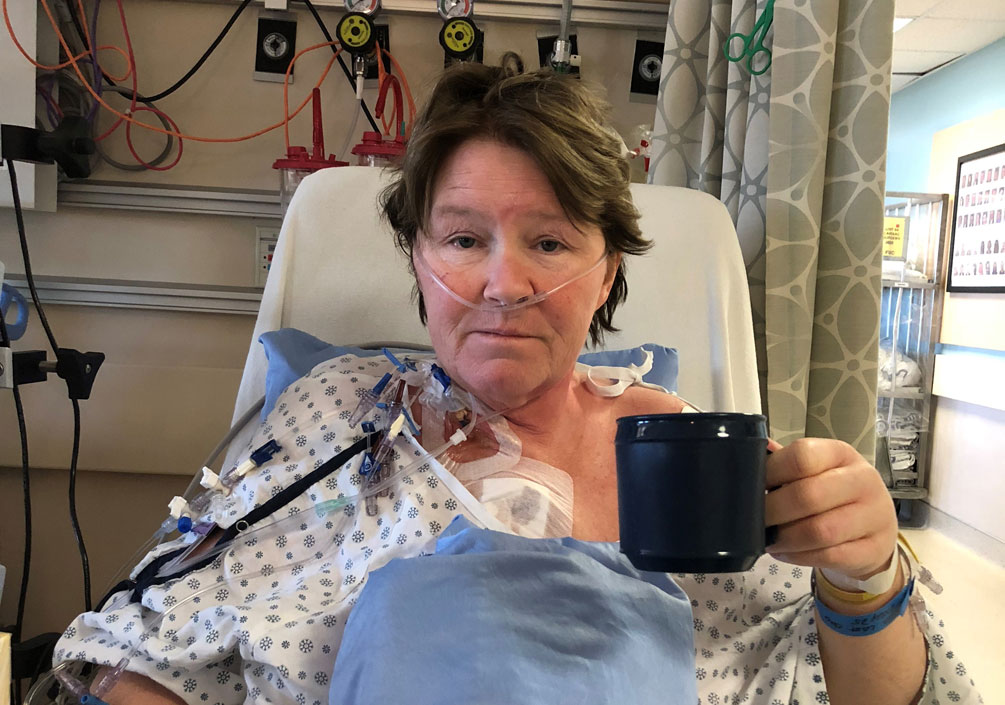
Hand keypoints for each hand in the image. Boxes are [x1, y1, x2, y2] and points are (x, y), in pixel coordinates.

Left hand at [764, 438, 897, 579]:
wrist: (876, 529)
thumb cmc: (835, 495)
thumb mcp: (818, 471)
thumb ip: (787, 464)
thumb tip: (754, 454)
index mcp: (841, 454)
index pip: (803, 456)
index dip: (771, 472)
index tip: (753, 486)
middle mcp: (863, 481)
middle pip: (808, 495)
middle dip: (773, 511)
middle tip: (756, 519)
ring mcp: (873, 516)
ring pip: (819, 531)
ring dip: (785, 538)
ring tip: (769, 539)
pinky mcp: (874, 549)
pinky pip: (829, 556)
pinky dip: (798, 556)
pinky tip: (785, 552)